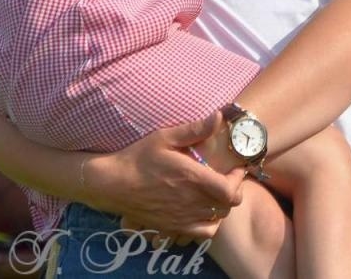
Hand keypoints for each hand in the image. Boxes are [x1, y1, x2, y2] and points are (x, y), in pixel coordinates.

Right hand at [86, 114, 243, 241]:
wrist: (111, 183)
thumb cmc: (138, 157)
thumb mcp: (165, 137)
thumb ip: (194, 129)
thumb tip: (219, 116)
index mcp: (193, 179)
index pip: (230, 190)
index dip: (238, 180)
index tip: (236, 169)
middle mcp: (190, 201)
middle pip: (227, 206)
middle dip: (233, 191)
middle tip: (226, 178)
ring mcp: (180, 217)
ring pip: (216, 220)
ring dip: (222, 208)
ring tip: (216, 194)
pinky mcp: (170, 226)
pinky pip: (200, 234)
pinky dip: (208, 225)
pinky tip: (202, 212)